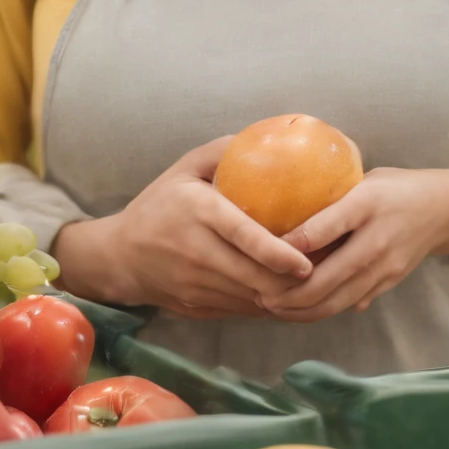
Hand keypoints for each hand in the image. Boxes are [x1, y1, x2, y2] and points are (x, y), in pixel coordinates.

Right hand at [53, 138, 312, 316]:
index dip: (277, 253)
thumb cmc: (158, 205)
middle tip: (330, 271)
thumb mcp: (184, 168)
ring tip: (322, 284)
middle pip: (255, 277)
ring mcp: (197, 286)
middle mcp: (198, 253)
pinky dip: (272, 306)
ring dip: (289, 298)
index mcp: (198, 213)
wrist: (117, 256)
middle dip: (295, 282)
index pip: (242, 236)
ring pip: (254, 300)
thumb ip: (224, 151)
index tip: (307, 261)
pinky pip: (246, 311)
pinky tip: (295, 295)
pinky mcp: (200, 308)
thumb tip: (274, 137)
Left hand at [262, 168, 448, 322]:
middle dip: (288, 294)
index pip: (324, 227)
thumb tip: (285, 224)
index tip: (261, 253)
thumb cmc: (395, 187)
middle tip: (257, 294)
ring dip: (301, 310)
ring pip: (336, 300)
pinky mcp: (388, 282)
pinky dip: (321, 310)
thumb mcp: (363, 181)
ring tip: (271, 307)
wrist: (447, 209)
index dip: (291, 246)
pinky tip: (298, 309)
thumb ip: (330, 204)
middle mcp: (376, 238)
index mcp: (367, 203)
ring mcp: (384, 265)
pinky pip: (349, 302)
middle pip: (326, 278)